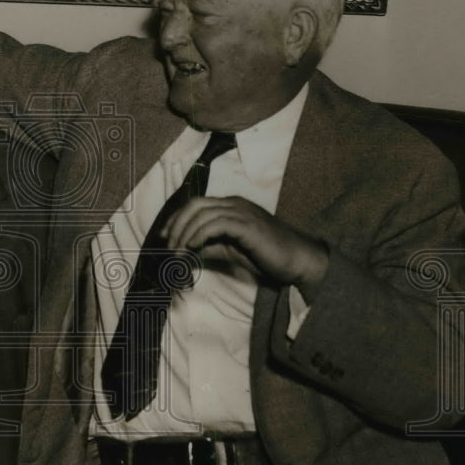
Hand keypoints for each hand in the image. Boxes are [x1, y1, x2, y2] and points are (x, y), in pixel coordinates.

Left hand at [162, 196, 328, 300]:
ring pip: (202, 213)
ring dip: (184, 233)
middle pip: (195, 205)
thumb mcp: (231, 250)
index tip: (166, 237)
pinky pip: (215, 223)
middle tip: (168, 246)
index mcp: (231, 206)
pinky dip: (199, 234)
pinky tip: (192, 247)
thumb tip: (186, 249)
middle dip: (176, 224)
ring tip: (177, 252)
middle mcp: (235, 204)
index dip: (176, 219)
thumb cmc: (266, 256)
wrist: (298, 260)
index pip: (196, 204)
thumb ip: (210, 246)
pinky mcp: (247, 224)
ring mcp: (242, 212)